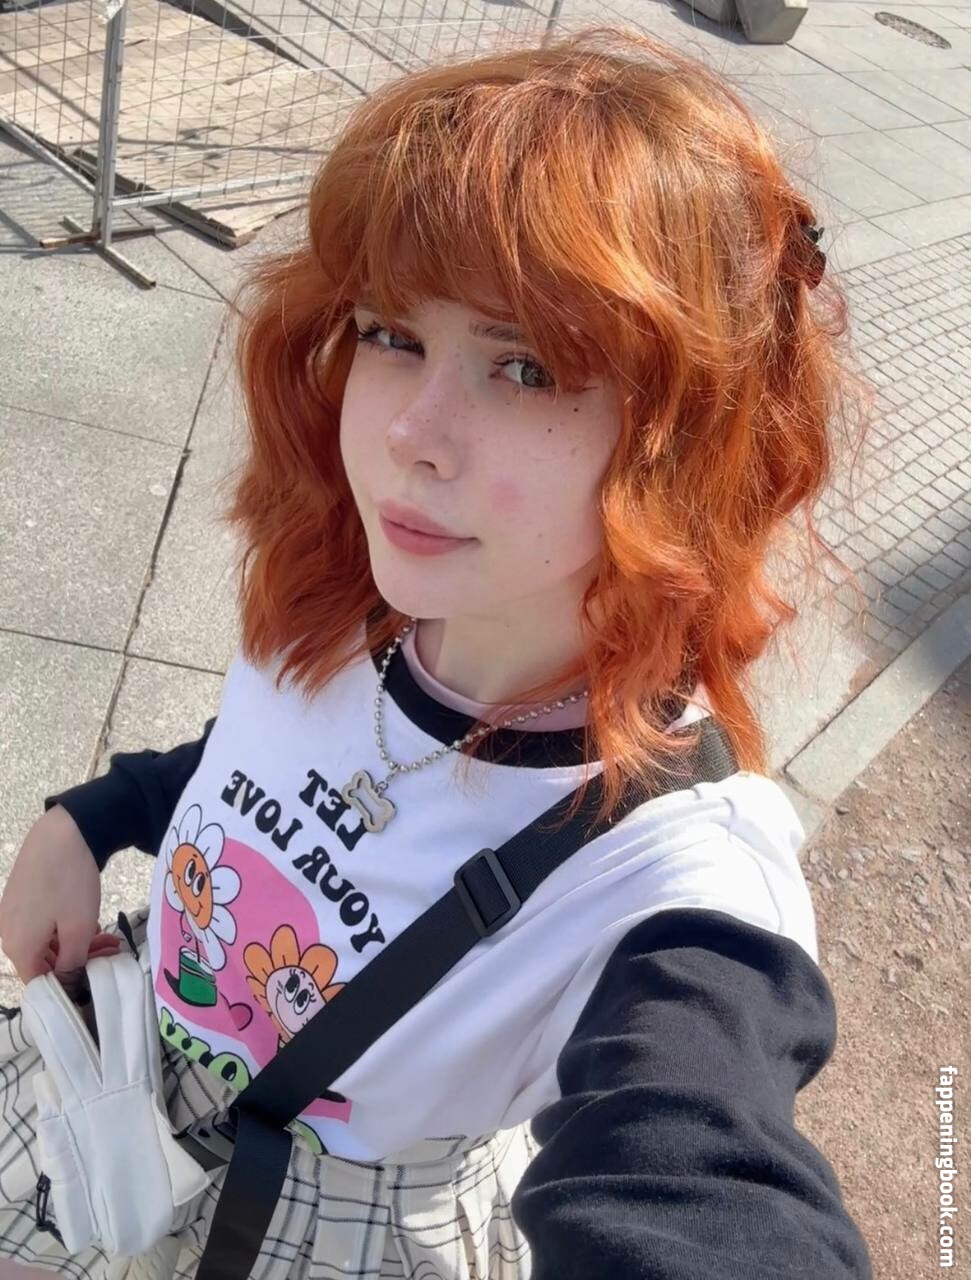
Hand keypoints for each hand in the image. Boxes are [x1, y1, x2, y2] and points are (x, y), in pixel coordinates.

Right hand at [0, 805, 121, 982]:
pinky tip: (90, 921)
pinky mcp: (23, 896)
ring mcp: (13, 913)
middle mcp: (8, 933)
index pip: (39, 984)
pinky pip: (43, 924)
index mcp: (17, 948)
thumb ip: (71, 963)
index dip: (69, 985)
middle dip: (79, 961)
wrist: (63, 831)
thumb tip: (68, 985)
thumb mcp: (77, 929)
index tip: (97, 978)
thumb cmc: (70, 883)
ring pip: (46, 942)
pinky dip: (66, 927)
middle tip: (111, 952)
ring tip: (108, 938)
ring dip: (77, 944)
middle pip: (43, 962)